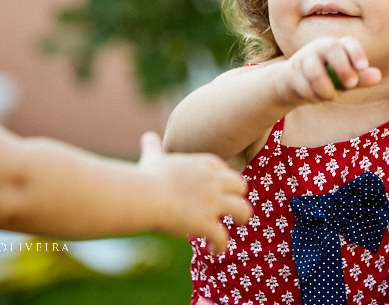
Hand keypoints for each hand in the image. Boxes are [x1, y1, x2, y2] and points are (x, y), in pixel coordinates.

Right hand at [137, 132, 250, 252]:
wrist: (146, 195)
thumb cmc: (148, 177)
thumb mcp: (155, 158)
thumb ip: (154, 147)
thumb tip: (147, 137)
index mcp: (205, 164)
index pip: (225, 170)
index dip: (223, 181)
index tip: (218, 189)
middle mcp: (214, 181)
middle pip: (240, 186)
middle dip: (239, 195)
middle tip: (235, 205)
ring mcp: (213, 202)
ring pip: (242, 209)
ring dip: (242, 218)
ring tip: (238, 225)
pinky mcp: (206, 223)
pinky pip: (222, 237)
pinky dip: (221, 246)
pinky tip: (214, 251)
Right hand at [274, 36, 382, 104]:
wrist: (293, 86)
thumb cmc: (326, 79)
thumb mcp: (344, 80)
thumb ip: (360, 78)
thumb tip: (378, 77)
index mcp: (337, 46)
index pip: (348, 43)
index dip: (356, 53)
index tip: (363, 67)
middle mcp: (320, 47)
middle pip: (332, 49)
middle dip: (342, 67)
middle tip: (351, 85)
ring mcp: (303, 58)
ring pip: (316, 73)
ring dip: (326, 90)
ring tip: (330, 96)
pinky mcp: (290, 72)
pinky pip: (304, 87)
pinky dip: (313, 96)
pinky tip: (314, 96)